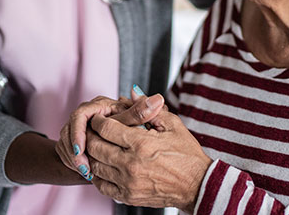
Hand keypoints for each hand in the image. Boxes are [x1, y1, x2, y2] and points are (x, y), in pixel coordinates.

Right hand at [54, 87, 165, 180]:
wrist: (123, 141)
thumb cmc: (131, 127)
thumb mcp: (136, 121)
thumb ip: (143, 112)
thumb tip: (157, 99)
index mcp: (99, 105)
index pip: (80, 115)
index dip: (78, 133)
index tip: (81, 150)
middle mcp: (85, 113)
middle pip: (69, 130)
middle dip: (75, 151)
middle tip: (84, 167)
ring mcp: (76, 126)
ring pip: (65, 142)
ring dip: (74, 159)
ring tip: (86, 172)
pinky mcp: (72, 139)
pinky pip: (65, 151)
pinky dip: (73, 163)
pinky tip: (85, 173)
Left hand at [86, 109, 212, 212]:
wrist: (197, 185)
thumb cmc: (186, 153)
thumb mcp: (172, 125)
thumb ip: (148, 109)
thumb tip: (132, 92)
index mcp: (141, 143)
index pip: (106, 128)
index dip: (99, 120)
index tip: (99, 117)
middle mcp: (131, 164)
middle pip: (96, 146)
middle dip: (91, 135)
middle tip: (93, 130)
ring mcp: (128, 183)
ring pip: (95, 166)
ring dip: (93, 154)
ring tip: (98, 145)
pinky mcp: (128, 196)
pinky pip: (102, 185)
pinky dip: (98, 175)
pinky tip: (104, 165)